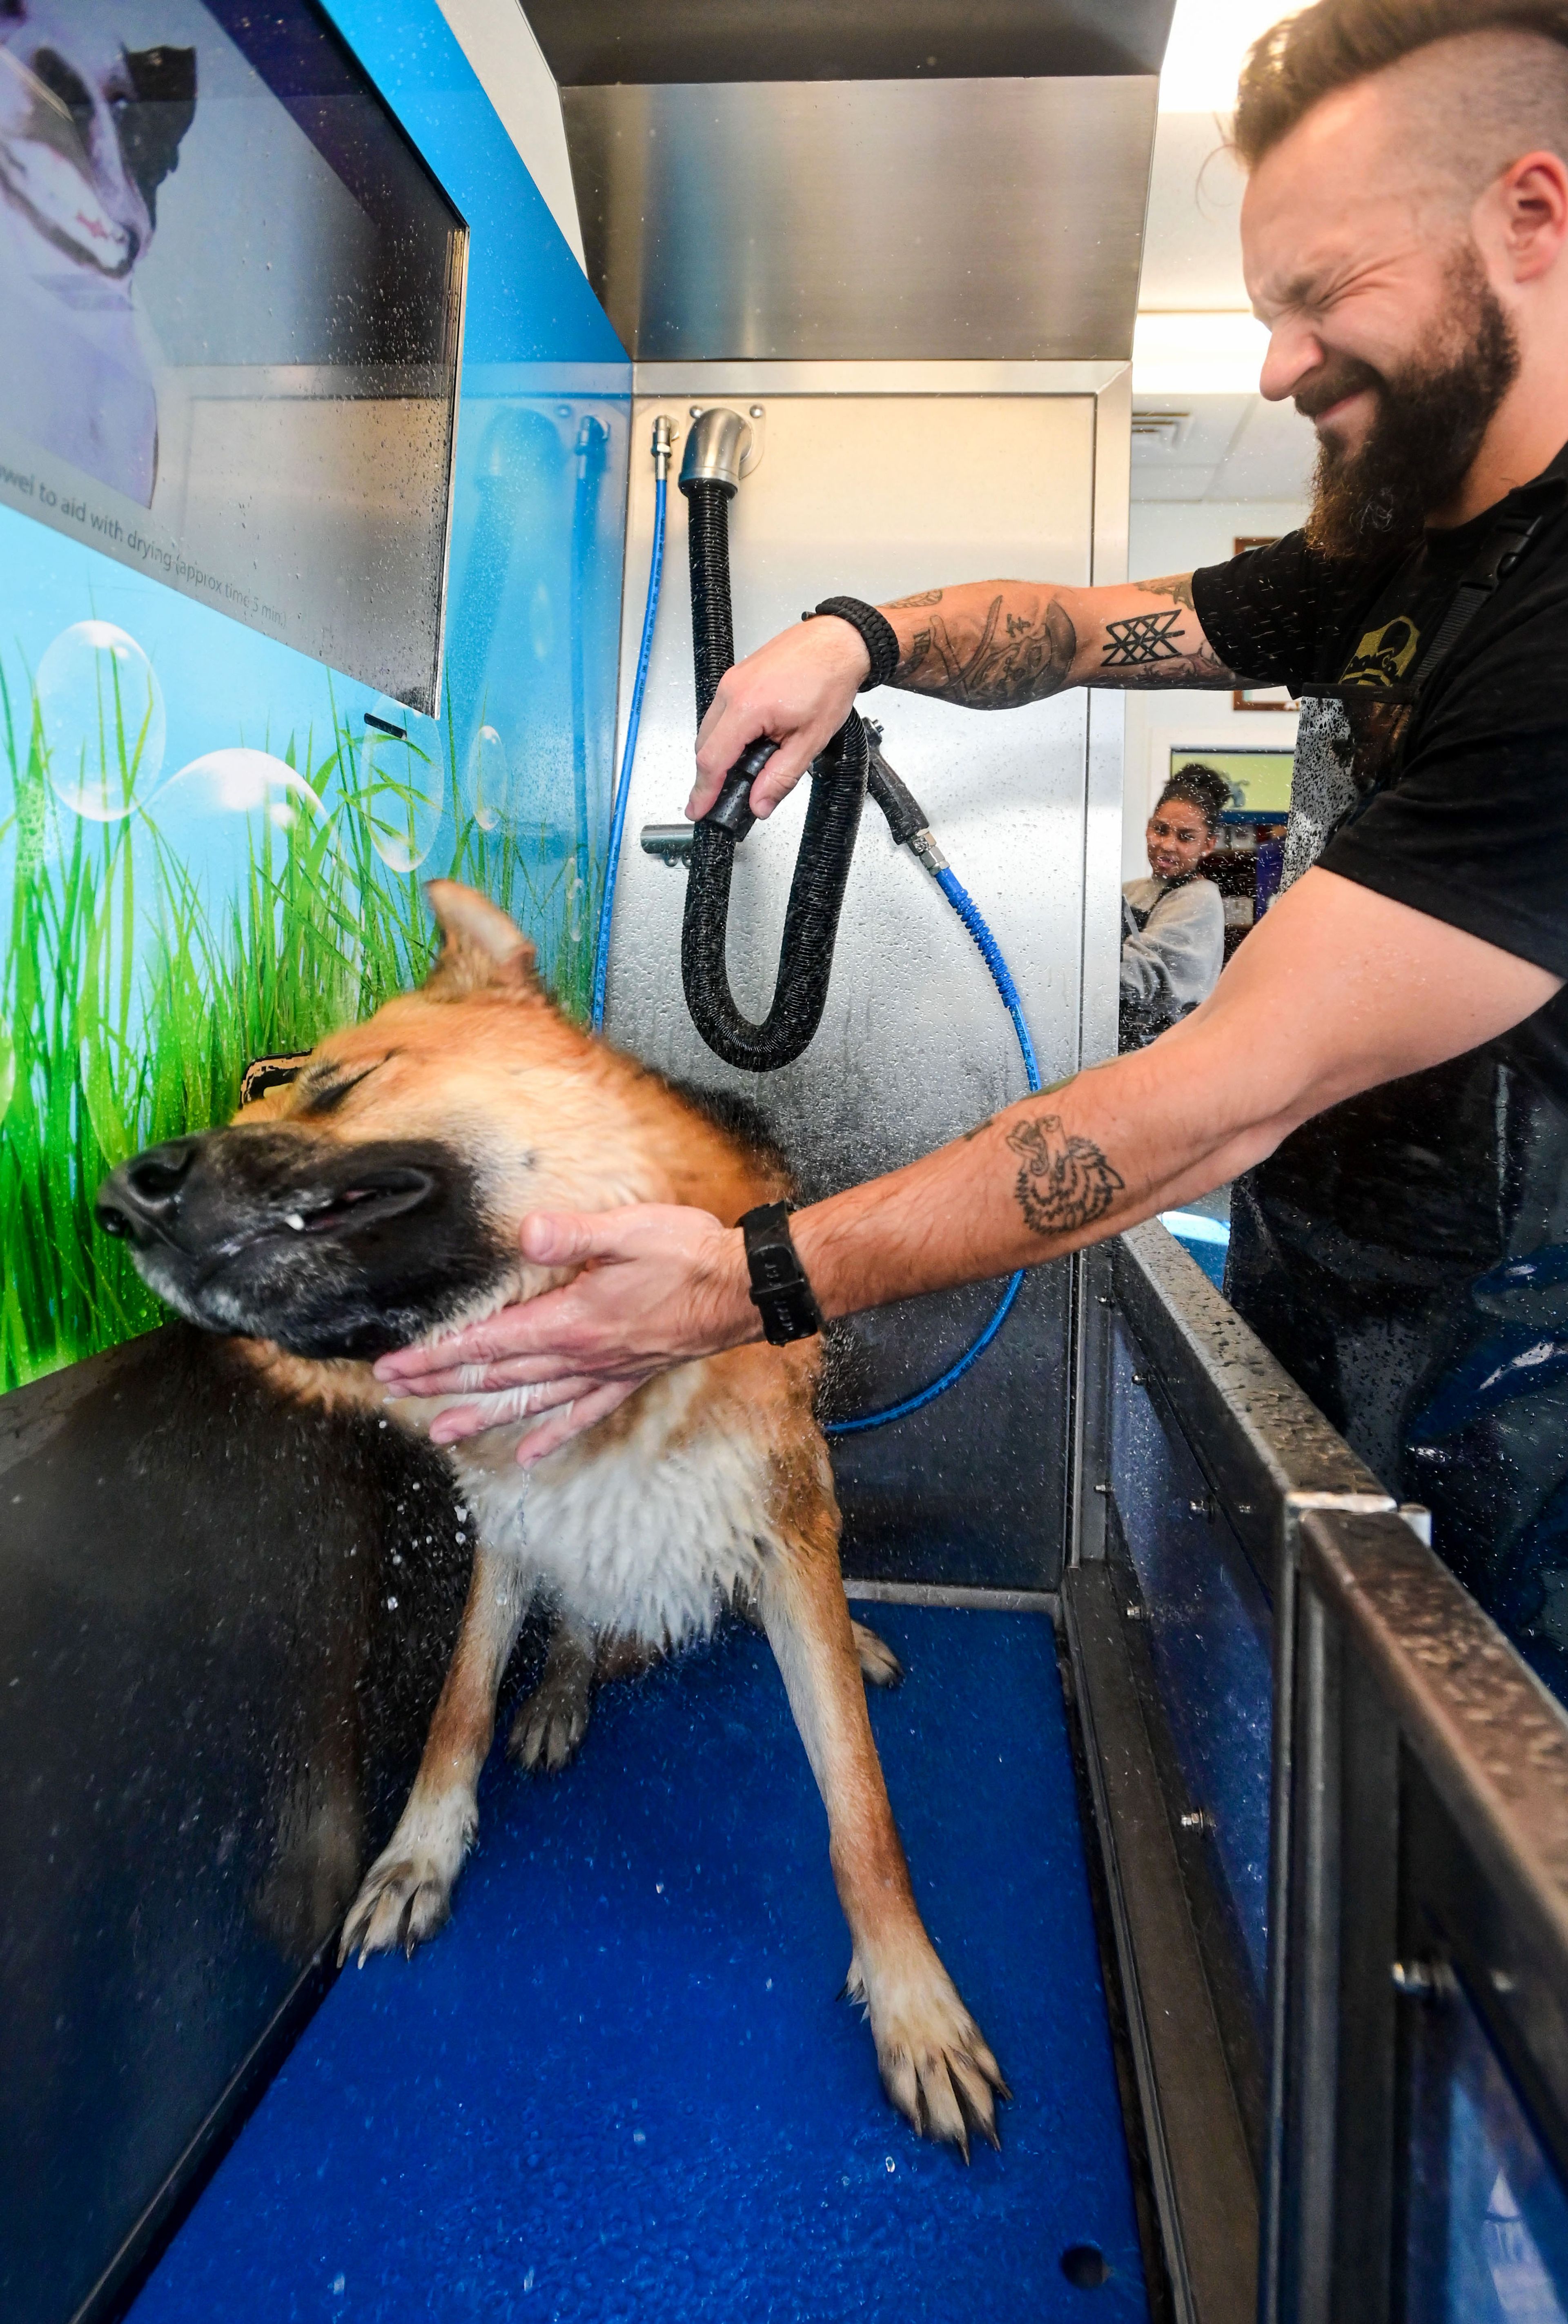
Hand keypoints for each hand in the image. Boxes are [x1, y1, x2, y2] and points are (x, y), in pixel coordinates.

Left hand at [373, 1204, 757, 1464]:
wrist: (743, 1290)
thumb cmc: (689, 1255)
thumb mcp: (628, 1231)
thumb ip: (573, 1234)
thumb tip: (526, 1232)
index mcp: (571, 1322)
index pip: (486, 1344)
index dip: (436, 1356)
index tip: (394, 1367)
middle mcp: (581, 1356)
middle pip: (497, 1375)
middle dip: (442, 1384)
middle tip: (395, 1393)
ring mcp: (605, 1371)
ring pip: (530, 1401)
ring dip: (482, 1416)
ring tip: (441, 1433)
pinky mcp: (628, 1376)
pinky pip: (582, 1413)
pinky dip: (553, 1434)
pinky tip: (530, 1453)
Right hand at [689, 614, 869, 820]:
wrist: (838, 642)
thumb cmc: (829, 681)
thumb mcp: (810, 740)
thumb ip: (781, 777)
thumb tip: (759, 804)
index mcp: (747, 707)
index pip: (712, 760)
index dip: (703, 791)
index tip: (697, 810)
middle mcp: (732, 690)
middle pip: (705, 746)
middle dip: (711, 776)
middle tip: (721, 800)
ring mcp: (732, 681)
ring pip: (710, 729)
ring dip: (720, 754)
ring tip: (741, 772)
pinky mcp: (737, 676)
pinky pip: (721, 713)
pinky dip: (727, 734)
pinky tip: (748, 744)